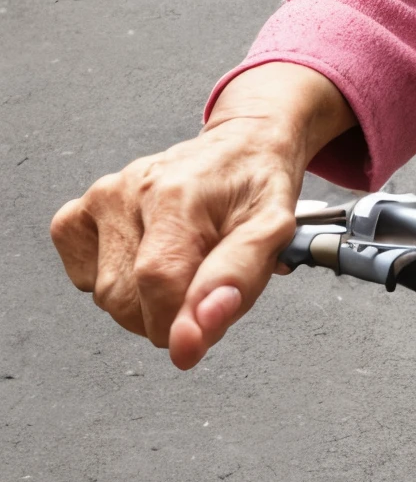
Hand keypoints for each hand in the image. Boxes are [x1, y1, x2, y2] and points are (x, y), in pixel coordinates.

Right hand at [49, 64, 353, 370]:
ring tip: (182, 264)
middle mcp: (128, 192)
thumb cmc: (254, 188)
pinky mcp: (76, 215)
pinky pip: (83, 281)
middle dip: (168, 312)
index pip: (158, 282)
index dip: (179, 321)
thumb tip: (194, 334)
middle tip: (201, 280)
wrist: (239, 147)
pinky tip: (145, 256)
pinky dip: (116, 283)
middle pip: (126, 300)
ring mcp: (99, 201)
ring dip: (146, 301)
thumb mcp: (273, 231)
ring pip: (105, 298)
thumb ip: (237, 282)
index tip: (200, 329)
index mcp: (177, 194)